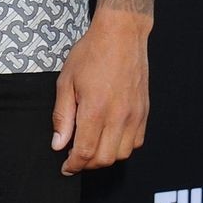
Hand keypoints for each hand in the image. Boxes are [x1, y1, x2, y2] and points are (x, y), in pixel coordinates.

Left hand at [52, 12, 150, 176]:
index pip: (85, 152)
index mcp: (95, 110)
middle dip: (87, 164)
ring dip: (105, 157)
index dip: (73, 165)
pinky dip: (122, 147)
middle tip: (75, 158)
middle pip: (104, 159)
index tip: (66, 167)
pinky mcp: (144, 111)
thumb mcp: (66, 82)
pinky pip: (136, 142)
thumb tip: (59, 143)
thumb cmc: (91, 54)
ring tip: (92, 147)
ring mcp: (134, 114)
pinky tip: (110, 137)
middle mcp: (118, 116)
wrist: (121, 34)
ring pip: (122, 154)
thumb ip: (62, 116)